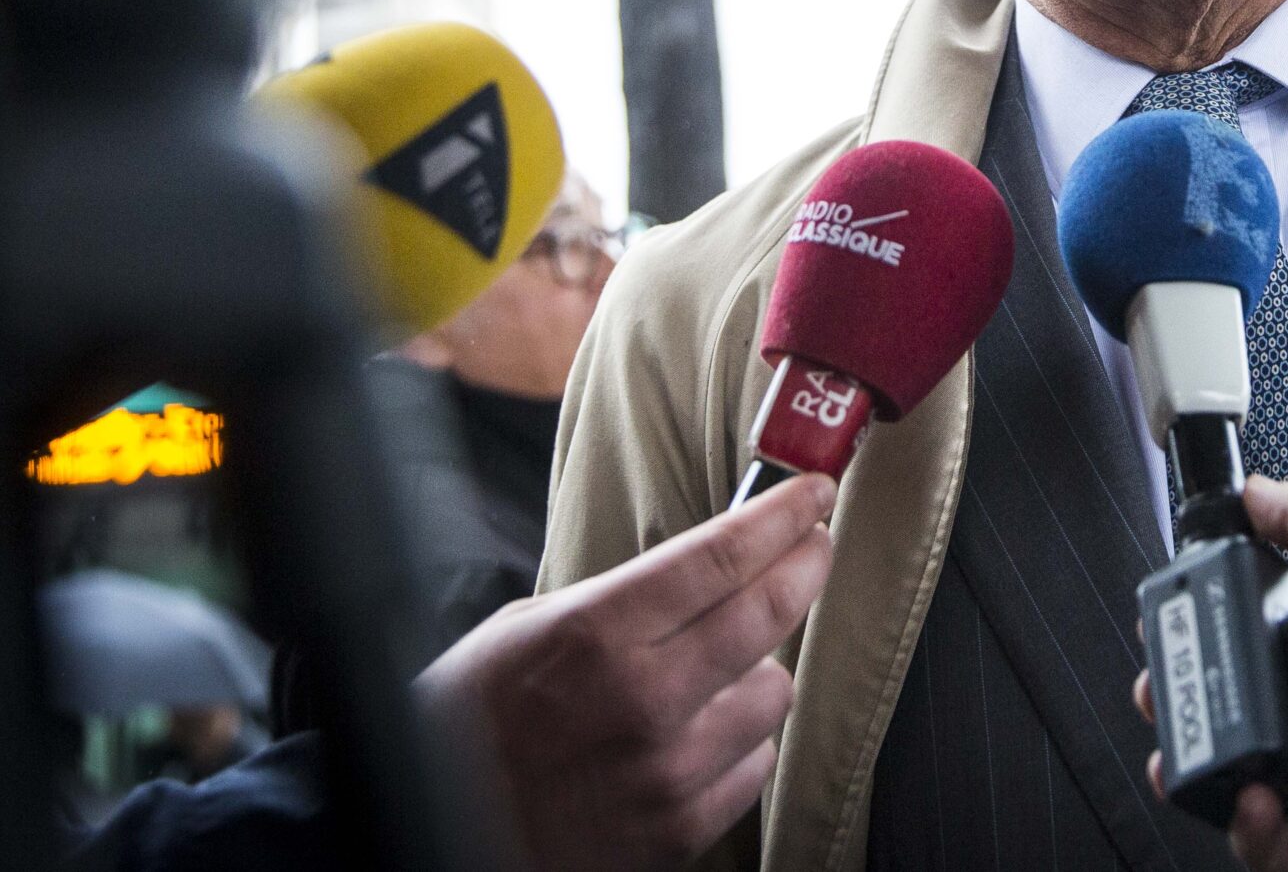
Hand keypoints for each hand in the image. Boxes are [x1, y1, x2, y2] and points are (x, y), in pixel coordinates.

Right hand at [416, 472, 836, 871]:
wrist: (436, 832)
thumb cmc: (470, 725)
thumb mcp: (528, 629)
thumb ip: (624, 597)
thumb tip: (714, 560)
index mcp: (596, 635)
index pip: (722, 556)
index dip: (783, 515)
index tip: (813, 493)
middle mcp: (643, 701)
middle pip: (770, 611)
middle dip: (805, 562)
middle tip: (813, 543)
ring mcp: (668, 771)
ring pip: (774, 690)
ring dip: (758, 669)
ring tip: (718, 667)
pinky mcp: (680, 830)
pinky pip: (756, 763)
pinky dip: (739, 741)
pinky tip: (701, 732)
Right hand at [1133, 476, 1287, 871]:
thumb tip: (1257, 489)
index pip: (1242, 646)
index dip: (1197, 640)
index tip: (1166, 631)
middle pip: (1226, 715)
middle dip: (1178, 707)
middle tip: (1157, 694)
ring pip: (1233, 784)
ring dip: (1198, 772)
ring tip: (1188, 757)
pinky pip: (1266, 846)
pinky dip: (1247, 829)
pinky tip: (1255, 797)